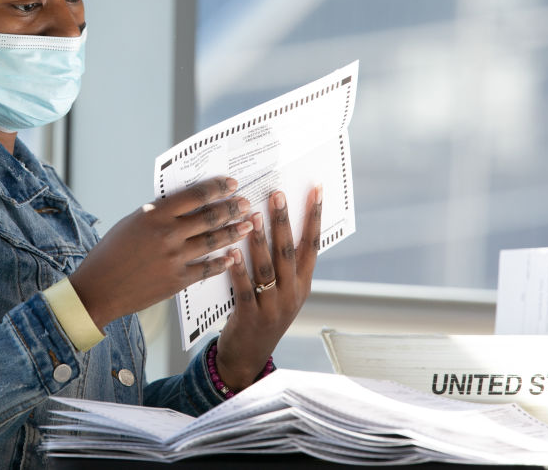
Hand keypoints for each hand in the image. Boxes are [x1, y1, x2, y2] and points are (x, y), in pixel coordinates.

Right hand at [70, 177, 252, 328]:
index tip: (232, 184)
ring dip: (233, 232)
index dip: (217, 188)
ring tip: (248, 225)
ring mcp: (174, 258)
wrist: (98, 289)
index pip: (194, 195)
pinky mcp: (177, 281)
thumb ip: (158, 215)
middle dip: (232, 209)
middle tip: (246, 203)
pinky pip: (207, 269)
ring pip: (213, 241)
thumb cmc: (111, 252)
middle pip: (209, 217)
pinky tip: (233, 256)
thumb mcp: (132, 223)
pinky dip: (222, 262)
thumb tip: (185, 205)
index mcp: (154, 214)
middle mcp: (167, 234)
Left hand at [214, 185, 321, 391]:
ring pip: (267, 267)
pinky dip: (239, 270)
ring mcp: (273, 306)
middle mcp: (292, 293)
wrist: (248, 356)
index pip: (312, 244)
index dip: (314, 217)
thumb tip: (277, 221)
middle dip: (284, 220)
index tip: (316, 190)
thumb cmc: (263, 314)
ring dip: (260, 239)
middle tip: (277, 194)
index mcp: (302, 283)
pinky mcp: (251, 316)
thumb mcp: (282, 291)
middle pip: (289, 251)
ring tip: (252, 214)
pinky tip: (232, 252)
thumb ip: (282, 263)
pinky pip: (245, 289)